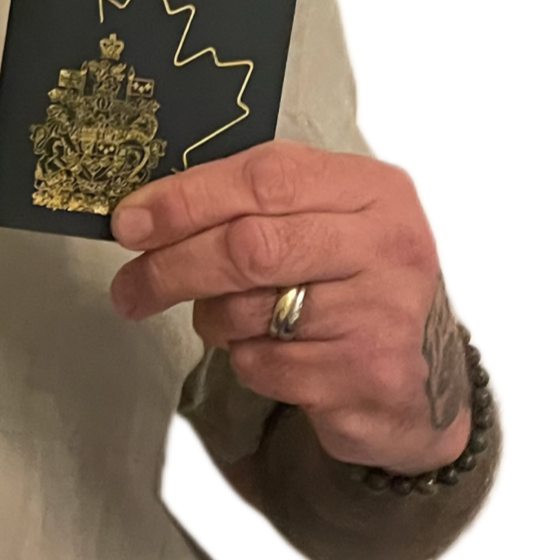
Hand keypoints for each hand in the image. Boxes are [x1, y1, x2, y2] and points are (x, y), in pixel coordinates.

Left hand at [106, 142, 470, 476]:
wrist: (429, 383)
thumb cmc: (359, 285)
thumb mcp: (330, 222)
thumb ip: (259, 204)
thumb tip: (147, 214)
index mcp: (375, 190)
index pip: (265, 177)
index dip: (185, 198)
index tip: (129, 222)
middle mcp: (388, 247)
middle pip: (249, 246)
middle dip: (172, 266)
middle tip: (130, 287)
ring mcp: (382, 315)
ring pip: (248, 310)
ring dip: (212, 319)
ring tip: (223, 319)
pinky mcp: (366, 378)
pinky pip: (264, 365)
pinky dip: (246, 360)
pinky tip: (272, 353)